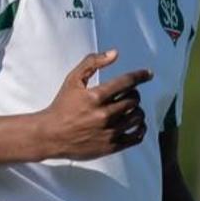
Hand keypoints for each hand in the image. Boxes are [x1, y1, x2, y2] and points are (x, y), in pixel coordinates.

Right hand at [34, 49, 151, 158]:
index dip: (140, 76)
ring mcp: (109, 132)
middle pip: (133, 100)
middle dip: (134, 94)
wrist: (51, 135)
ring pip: (137, 117)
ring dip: (137, 110)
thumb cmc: (62, 106)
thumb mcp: (73, 79)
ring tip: (131, 109)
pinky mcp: (111, 146)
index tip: (148, 74)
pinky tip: (137, 124)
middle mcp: (104, 115)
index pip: (126, 82)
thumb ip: (92, 62)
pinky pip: (136, 137)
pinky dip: (141, 128)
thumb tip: (114, 53)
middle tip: (129, 95)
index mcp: (95, 97)